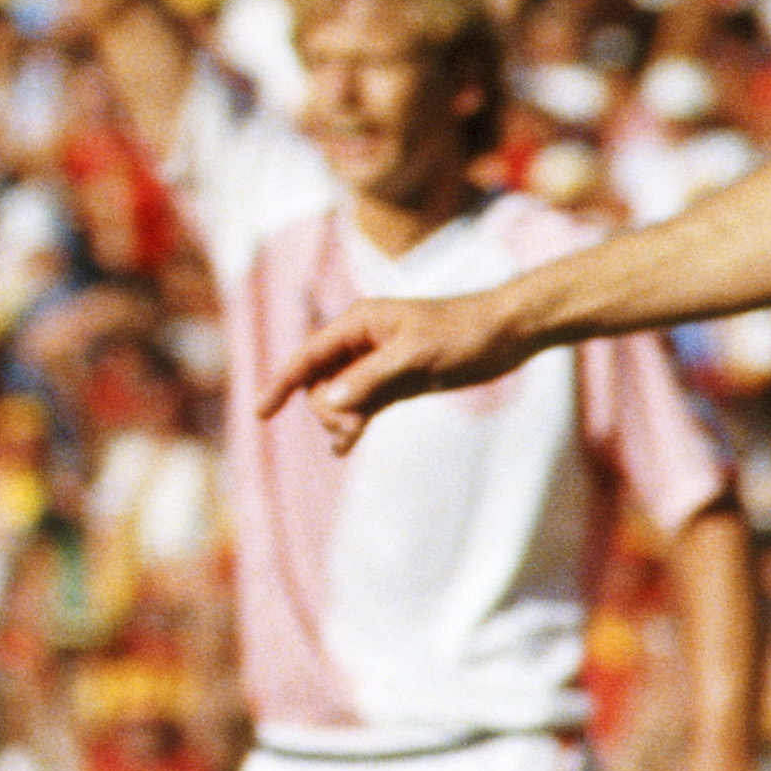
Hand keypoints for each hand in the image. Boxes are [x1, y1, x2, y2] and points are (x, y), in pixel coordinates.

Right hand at [262, 289, 521, 448]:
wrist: (510, 332)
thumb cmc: (466, 334)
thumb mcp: (417, 356)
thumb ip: (371, 379)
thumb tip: (329, 403)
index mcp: (359, 323)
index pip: (309, 356)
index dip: (281, 383)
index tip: (260, 412)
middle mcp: (362, 341)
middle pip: (320, 381)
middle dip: (326, 408)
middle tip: (351, 429)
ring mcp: (378, 362)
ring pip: (340, 396)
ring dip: (340, 419)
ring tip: (350, 441)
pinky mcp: (396, 380)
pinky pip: (363, 404)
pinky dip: (353, 422)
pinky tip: (345, 447)